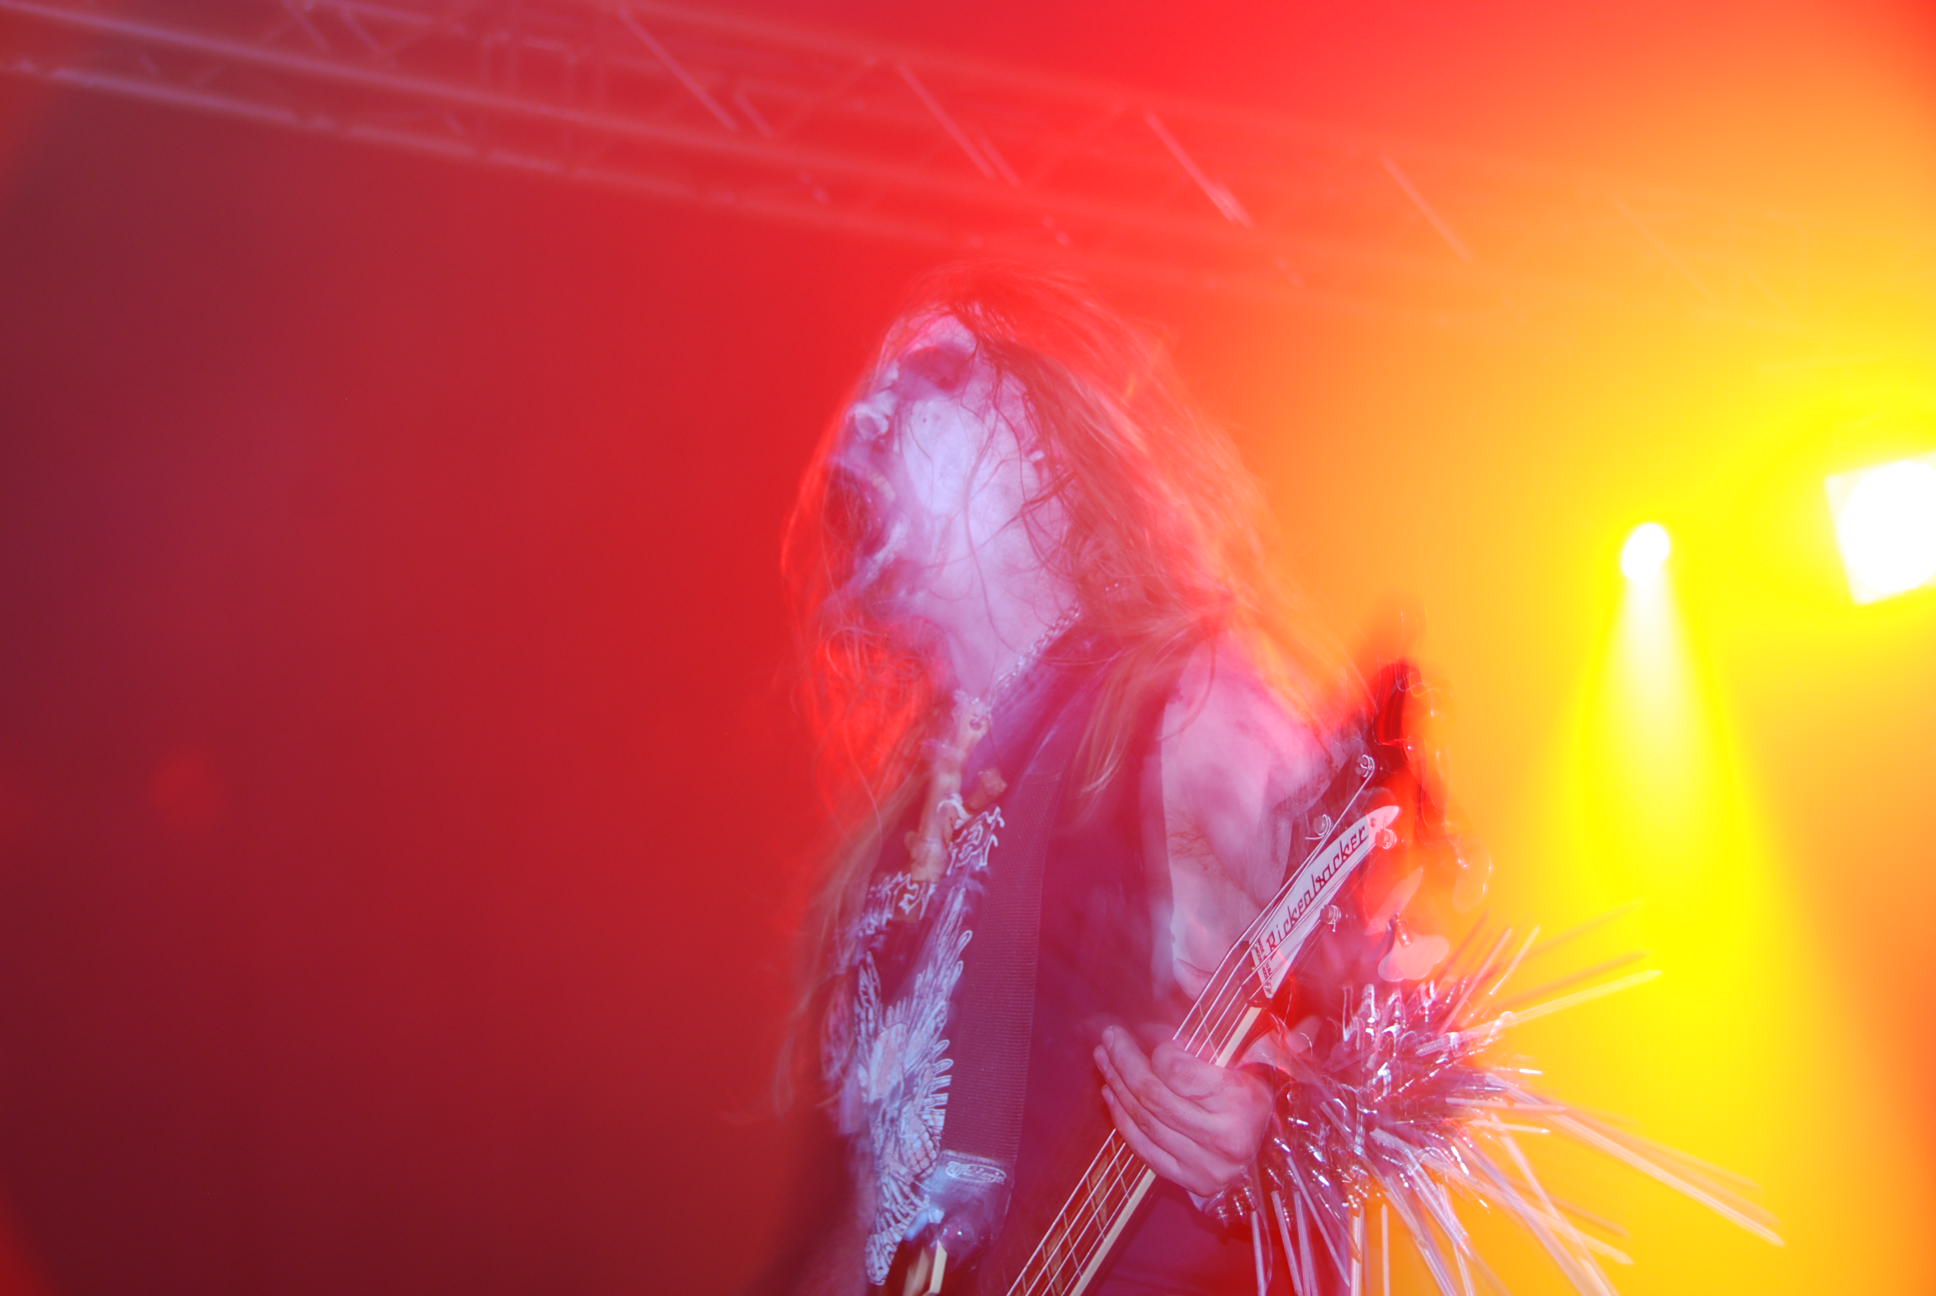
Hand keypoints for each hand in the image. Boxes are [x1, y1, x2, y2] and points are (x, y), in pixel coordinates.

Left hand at [1093, 1025, 1272, 1197]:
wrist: (1273, 1152)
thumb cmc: (1254, 1095)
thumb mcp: (1246, 1057)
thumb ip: (1213, 1034)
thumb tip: (1173, 997)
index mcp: (1241, 1101)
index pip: (1177, 1073)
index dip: (1160, 1052)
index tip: (1156, 1040)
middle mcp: (1224, 1138)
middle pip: (1153, 1095)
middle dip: (1124, 1061)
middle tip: (1110, 1038)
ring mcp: (1206, 1165)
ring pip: (1144, 1120)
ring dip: (1117, 1085)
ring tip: (1105, 1060)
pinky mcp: (1190, 1180)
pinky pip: (1144, 1148)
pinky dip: (1122, 1119)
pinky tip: (1111, 1094)